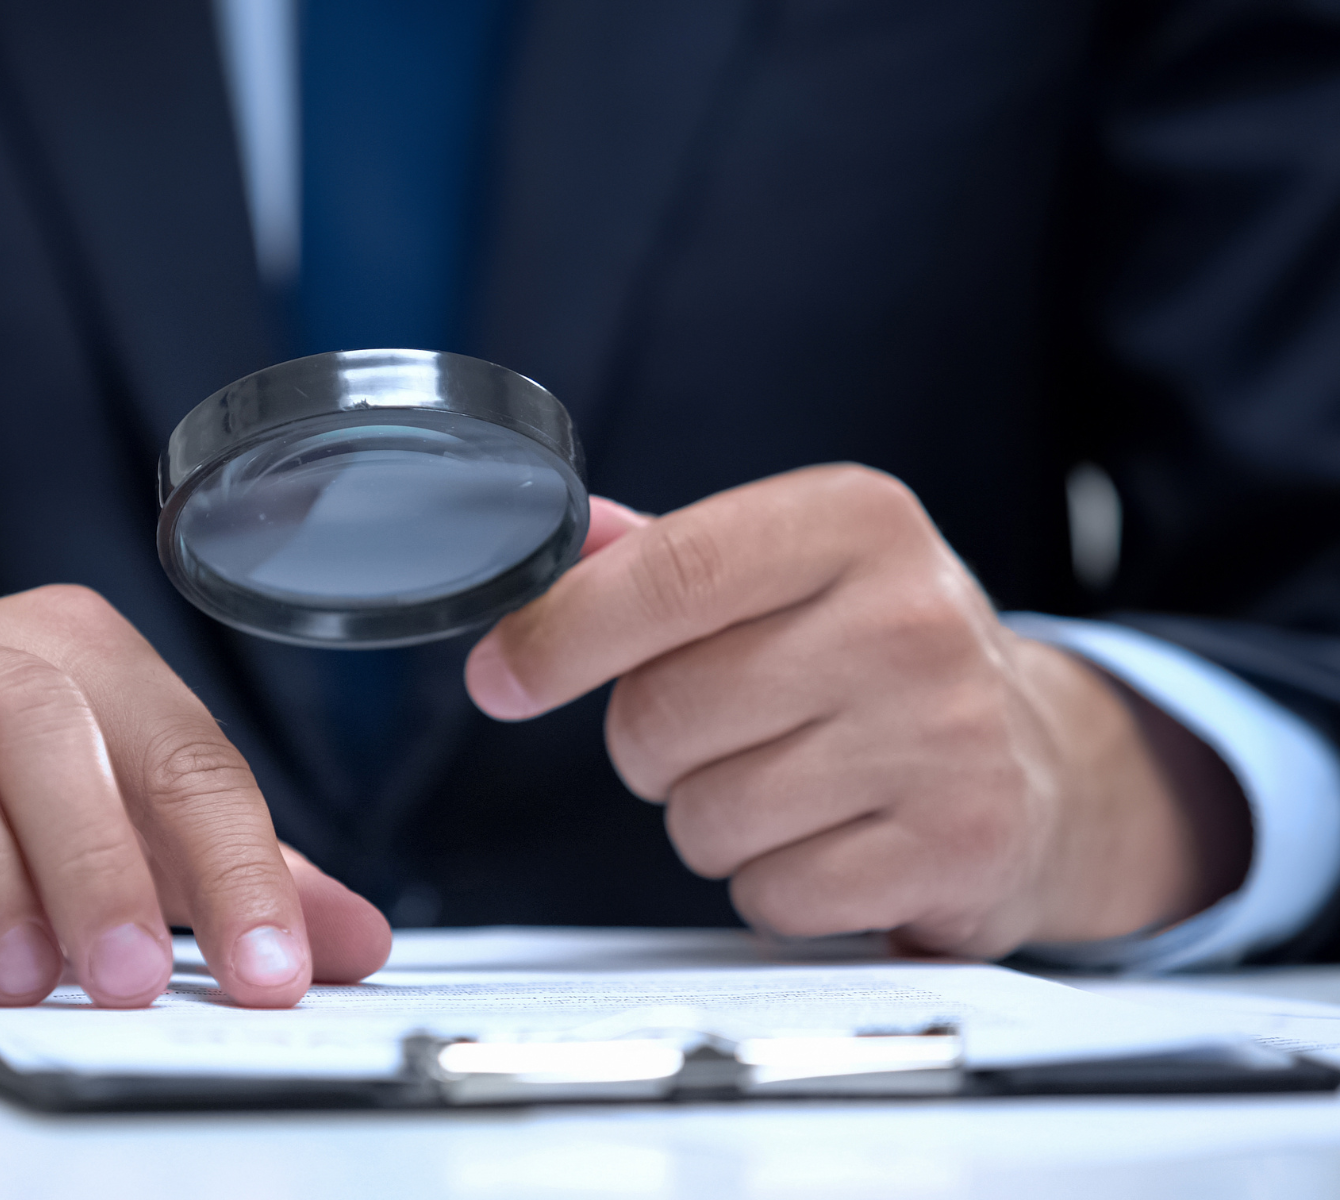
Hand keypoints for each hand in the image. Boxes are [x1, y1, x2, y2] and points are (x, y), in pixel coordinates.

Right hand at [0, 586, 390, 1007]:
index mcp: (82, 656)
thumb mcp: (103, 812)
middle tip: (132, 980)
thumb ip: (217, 874)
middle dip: (101, 864)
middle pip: (51, 730)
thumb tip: (346, 942)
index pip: (183, 752)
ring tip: (19, 977)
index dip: (236, 866)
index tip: (271, 970)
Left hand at [465, 465, 1249, 956]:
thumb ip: (659, 559)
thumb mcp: (787, 570)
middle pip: (662, 713)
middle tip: (724, 732)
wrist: (1039, 761)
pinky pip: (771, 894)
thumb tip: (540, 552)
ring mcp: (944, 735)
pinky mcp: (957, 845)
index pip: (663, 575)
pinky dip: (774, 886)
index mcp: (854, 521)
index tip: (503, 678)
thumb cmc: (879, 657)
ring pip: (704, 816)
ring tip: (790, 784)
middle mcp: (910, 616)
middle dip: (653, 744)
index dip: (558, 638)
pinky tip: (833, 840)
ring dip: (712, 819)